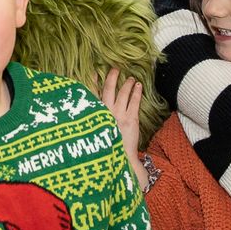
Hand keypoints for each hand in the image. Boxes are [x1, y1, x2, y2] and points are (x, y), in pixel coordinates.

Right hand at [101, 69, 144, 189]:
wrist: (119, 160)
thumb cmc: (107, 147)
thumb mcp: (95, 133)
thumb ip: (94, 121)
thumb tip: (93, 112)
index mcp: (95, 116)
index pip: (92, 95)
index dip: (92, 82)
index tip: (94, 72)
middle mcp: (105, 113)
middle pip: (108, 90)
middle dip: (112, 78)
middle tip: (115, 69)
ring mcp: (119, 115)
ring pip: (123, 94)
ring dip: (127, 84)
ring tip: (131, 79)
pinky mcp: (131, 120)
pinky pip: (135, 102)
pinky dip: (137, 92)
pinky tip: (139, 86)